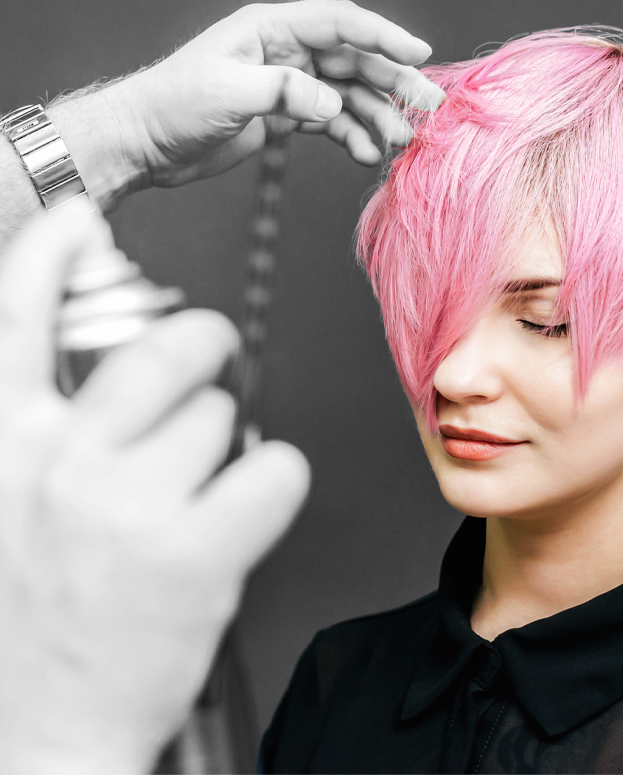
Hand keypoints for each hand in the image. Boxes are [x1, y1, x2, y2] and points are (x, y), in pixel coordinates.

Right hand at [0, 202, 309, 774]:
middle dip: (202, 347)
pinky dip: (272, 485)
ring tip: (189, 498)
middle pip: (169, 351)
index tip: (81, 220)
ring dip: (220, 447)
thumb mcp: (7, 507)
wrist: (38, 731)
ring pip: (224, 416)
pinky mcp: (196, 554)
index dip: (50, 255)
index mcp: (2, 445)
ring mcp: (130, 506)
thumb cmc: (29, 623)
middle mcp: (62, 462)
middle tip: (209, 362)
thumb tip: (107, 377)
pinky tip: (238, 516)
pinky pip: (274, 469)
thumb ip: (45, 435)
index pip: (16, 318)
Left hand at [49, 0, 444, 206]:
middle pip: (352, 62)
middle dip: (392, 83)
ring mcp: (286, 85)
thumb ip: (284, 92)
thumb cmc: (175, 106)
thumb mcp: (227, 91)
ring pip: (345, 96)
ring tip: (399, 142)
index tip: (418, 55)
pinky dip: (350, 138)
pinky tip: (366, 155)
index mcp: (270, 29)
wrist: (148, 143)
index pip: (338, 24)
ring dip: (375, 117)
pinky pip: (328, 123)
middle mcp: (284, 53)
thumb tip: (332, 103)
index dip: (382, 36)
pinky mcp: (282, 116)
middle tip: (427, 107)